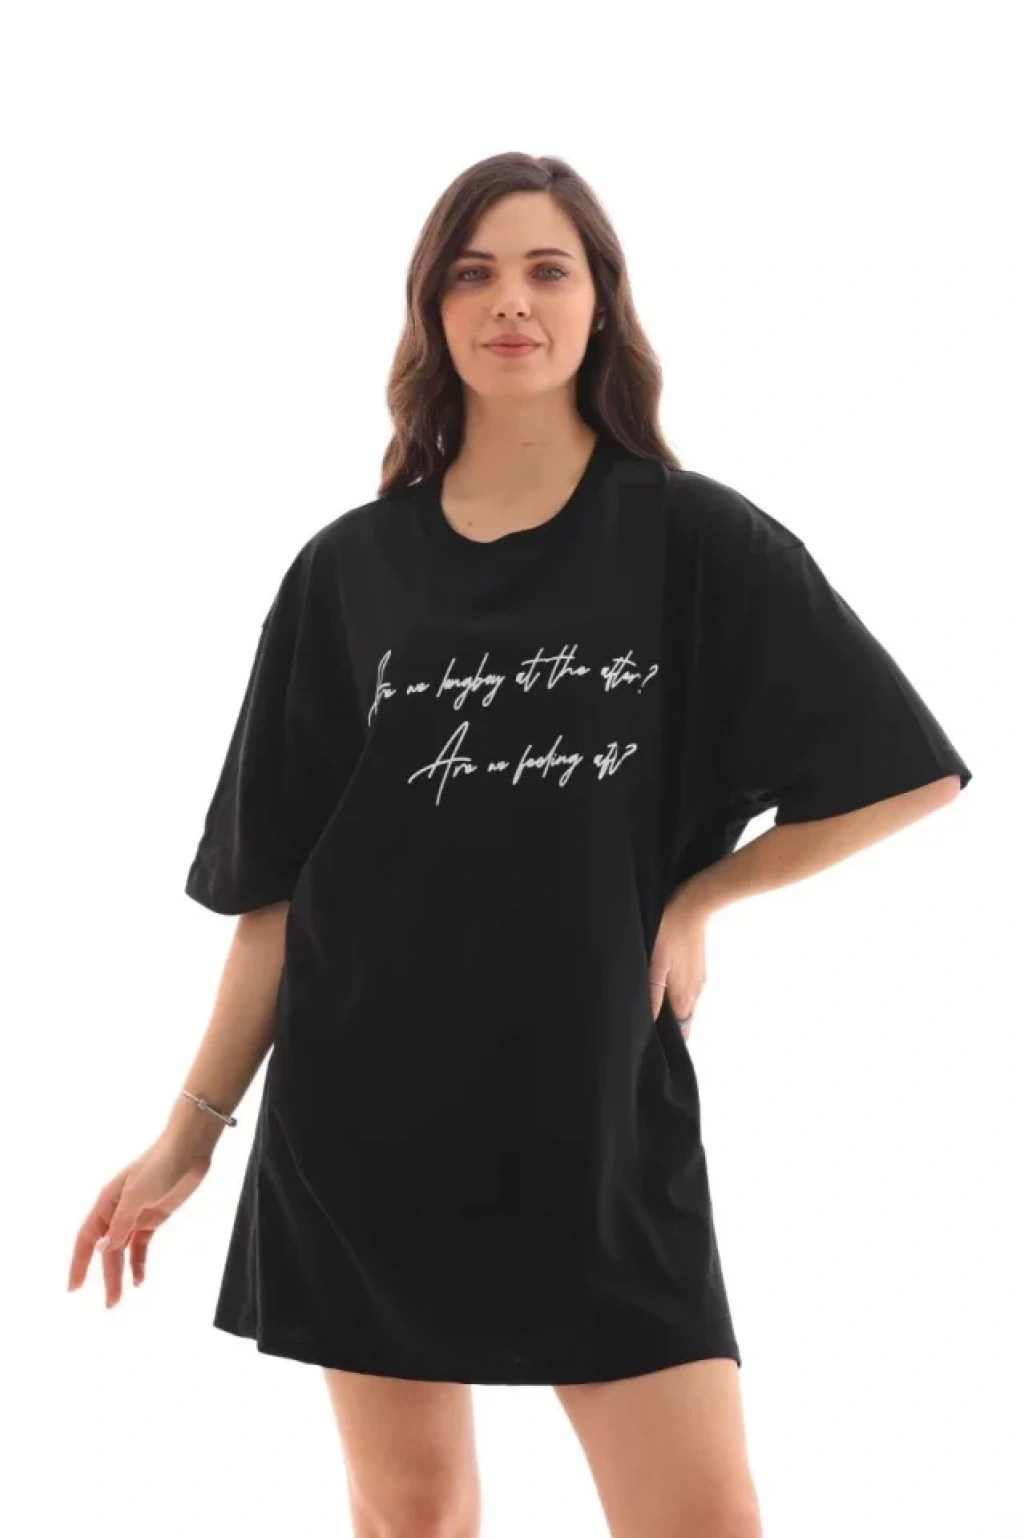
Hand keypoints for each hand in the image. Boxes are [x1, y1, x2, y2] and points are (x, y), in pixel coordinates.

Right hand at [67, 1133, 212, 1307]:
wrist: (189, 1149)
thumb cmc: (160, 1165)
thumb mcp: (137, 1194)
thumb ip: (121, 1223)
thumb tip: (101, 1248)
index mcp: (107, 1203)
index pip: (86, 1238)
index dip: (78, 1262)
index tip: (74, 1287)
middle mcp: (118, 1211)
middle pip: (107, 1249)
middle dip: (107, 1276)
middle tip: (111, 1303)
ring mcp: (136, 1215)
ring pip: (123, 1250)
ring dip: (121, 1273)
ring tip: (119, 1298)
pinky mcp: (154, 1217)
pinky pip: (141, 1245)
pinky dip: (138, 1262)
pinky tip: (139, 1279)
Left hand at [649, 886, 708, 1040]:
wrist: (694, 904)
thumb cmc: (670, 931)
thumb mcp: (656, 963)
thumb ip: (652, 994)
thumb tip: (649, 1022)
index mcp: (684, 996)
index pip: (681, 1031)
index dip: (668, 1039)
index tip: (652, 1041)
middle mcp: (695, 992)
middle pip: (684, 1020)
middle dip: (669, 1028)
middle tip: (647, 1025)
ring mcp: (698, 979)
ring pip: (685, 1005)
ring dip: (671, 1011)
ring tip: (651, 1007)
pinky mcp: (697, 967)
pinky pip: (687, 991)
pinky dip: (676, 996)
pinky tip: (662, 986)